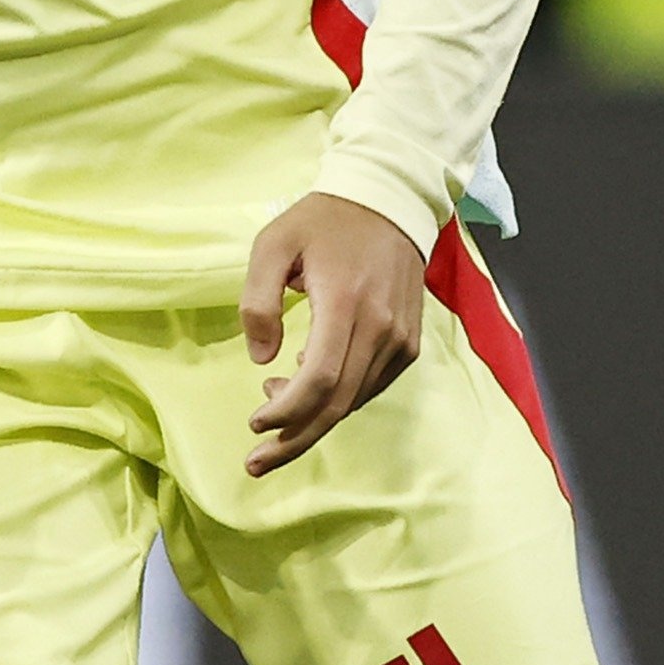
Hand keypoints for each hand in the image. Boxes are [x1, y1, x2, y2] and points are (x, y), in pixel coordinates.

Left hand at [241, 193, 428, 474]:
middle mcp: (380, 328)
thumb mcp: (272, 243)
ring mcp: (401, 339)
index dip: (286, 412)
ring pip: (354, 402)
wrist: (390, 201)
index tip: (254, 423)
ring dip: (312, 419)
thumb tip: (263, 359)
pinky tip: (309, 386)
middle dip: (294, 440)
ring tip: (273, 408)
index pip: (318, 380)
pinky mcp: (409, 344)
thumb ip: (258, 301)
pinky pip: (370, 387)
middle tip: (256, 462)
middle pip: (337, 405)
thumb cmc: (324, 221)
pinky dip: (339, 400)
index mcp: (345, 303)